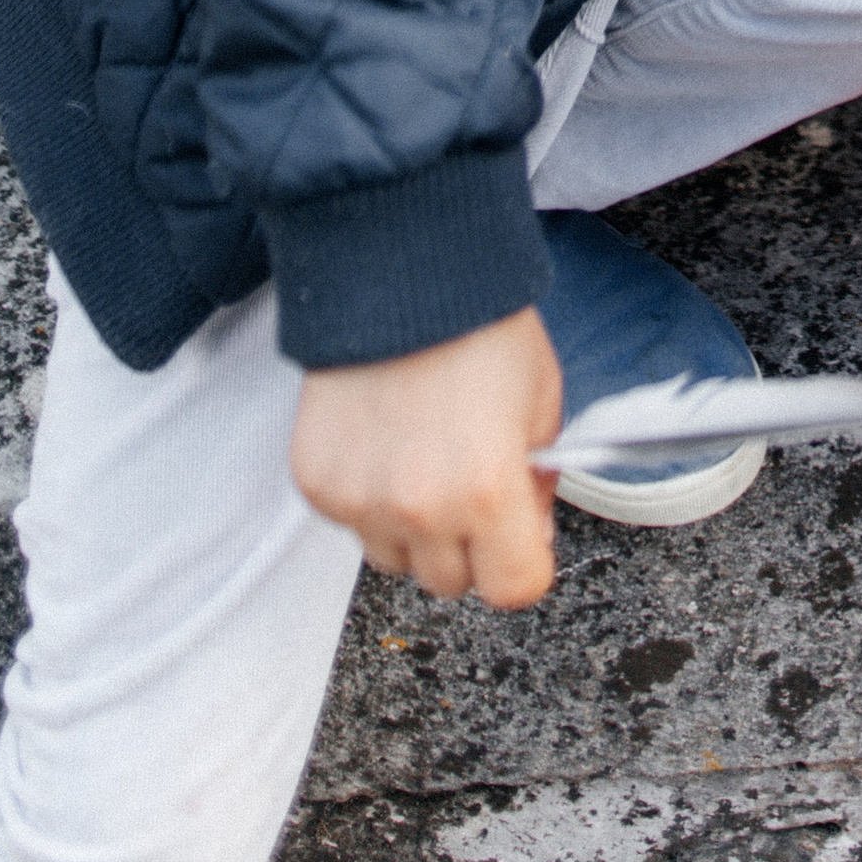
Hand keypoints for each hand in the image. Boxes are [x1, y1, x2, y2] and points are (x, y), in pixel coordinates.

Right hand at [291, 305, 562, 606]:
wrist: (402, 273)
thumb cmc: (480, 326)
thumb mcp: (544, 401)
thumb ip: (540, 480)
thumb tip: (530, 531)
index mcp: (489, 491)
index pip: (514, 588)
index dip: (524, 560)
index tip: (522, 538)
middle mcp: (421, 508)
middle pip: (451, 581)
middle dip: (470, 544)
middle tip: (473, 486)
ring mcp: (361, 501)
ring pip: (396, 559)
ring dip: (415, 529)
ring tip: (426, 459)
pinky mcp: (317, 485)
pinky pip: (352, 523)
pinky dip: (370, 498)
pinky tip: (388, 442)